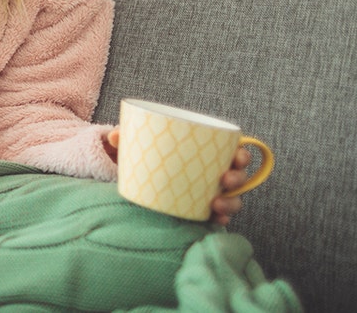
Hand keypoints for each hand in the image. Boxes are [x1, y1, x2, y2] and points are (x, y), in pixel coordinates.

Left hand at [105, 128, 251, 225]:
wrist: (141, 185)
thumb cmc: (148, 160)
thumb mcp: (140, 148)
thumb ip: (128, 139)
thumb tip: (114, 136)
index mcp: (205, 155)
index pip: (233, 152)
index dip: (241, 155)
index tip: (237, 156)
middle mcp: (214, 175)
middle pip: (238, 176)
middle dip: (238, 177)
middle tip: (225, 179)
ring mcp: (212, 194)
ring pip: (232, 199)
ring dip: (231, 202)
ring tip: (215, 203)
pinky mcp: (204, 212)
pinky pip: (218, 218)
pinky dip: (219, 219)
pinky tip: (215, 220)